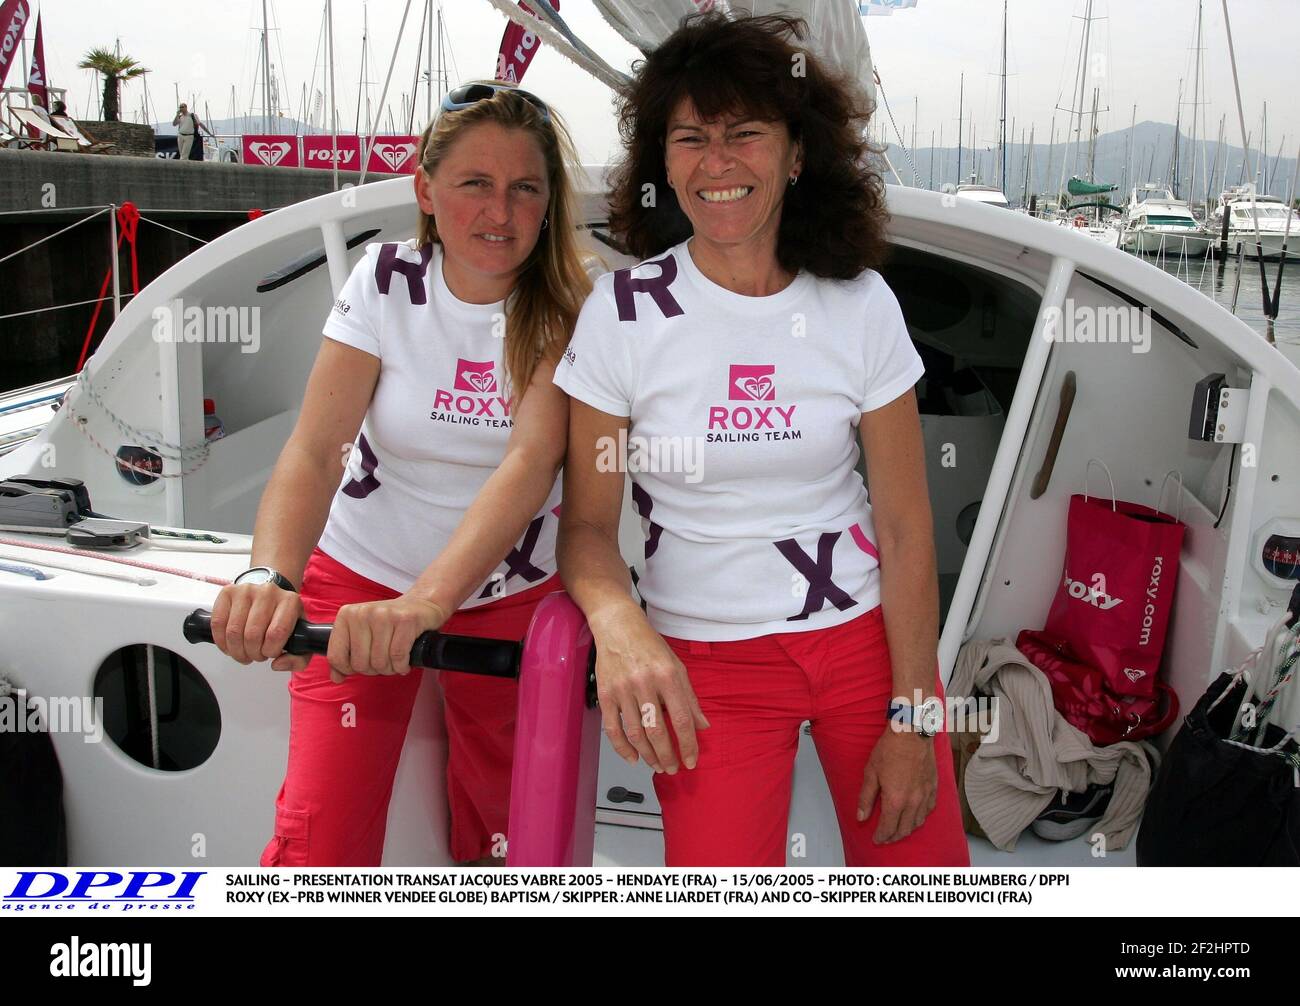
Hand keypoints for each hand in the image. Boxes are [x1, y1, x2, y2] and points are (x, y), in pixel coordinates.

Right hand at [210, 582, 305, 671]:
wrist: (271, 598)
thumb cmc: (283, 620)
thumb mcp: (300, 639)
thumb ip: (298, 659)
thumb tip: (277, 664)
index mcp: (290, 602)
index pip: (277, 633)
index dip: (270, 651)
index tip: (270, 654)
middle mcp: (268, 592)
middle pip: (252, 634)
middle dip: (252, 654)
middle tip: (255, 655)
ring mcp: (246, 590)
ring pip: (234, 631)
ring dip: (237, 650)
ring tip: (243, 652)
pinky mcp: (228, 592)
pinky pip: (218, 623)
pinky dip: (222, 642)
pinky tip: (230, 645)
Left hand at [326, 595, 449, 683]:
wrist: (420, 605)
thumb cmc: (389, 623)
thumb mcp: (362, 634)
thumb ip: (346, 654)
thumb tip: (336, 678)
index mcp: (347, 615)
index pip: (336, 656)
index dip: (348, 670)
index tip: (361, 666)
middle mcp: (363, 613)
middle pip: (360, 663)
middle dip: (374, 670)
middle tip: (383, 662)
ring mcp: (384, 616)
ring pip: (379, 661)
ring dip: (390, 669)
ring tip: (395, 661)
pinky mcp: (405, 620)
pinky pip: (398, 656)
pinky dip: (402, 666)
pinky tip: (404, 662)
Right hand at [588, 607, 708, 773]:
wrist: (618, 626)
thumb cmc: (649, 645)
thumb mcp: (677, 666)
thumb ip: (690, 698)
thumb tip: (702, 726)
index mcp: (667, 676)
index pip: (681, 719)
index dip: (688, 744)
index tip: (692, 760)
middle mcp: (644, 683)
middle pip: (657, 731)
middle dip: (668, 755)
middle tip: (674, 768)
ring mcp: (622, 690)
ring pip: (636, 733)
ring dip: (648, 755)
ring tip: (658, 765)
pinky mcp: (605, 694)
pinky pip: (613, 728)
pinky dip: (622, 748)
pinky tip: (633, 758)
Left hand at [857, 729, 937, 843]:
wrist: (911, 733)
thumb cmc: (889, 749)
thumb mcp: (871, 772)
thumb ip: (866, 798)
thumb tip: (861, 817)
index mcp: (895, 800)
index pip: (888, 827)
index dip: (881, 836)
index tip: (876, 839)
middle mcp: (913, 802)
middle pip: (904, 829)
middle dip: (893, 837)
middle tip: (885, 838)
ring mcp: (925, 795)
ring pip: (918, 822)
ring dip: (907, 829)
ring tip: (898, 830)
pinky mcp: (933, 787)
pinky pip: (929, 810)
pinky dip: (921, 817)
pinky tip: (916, 816)